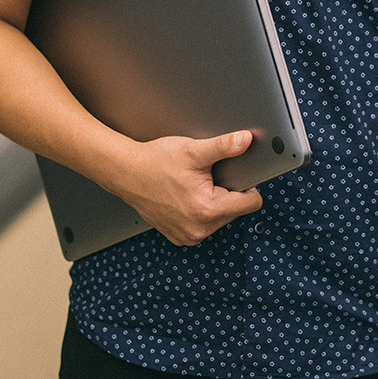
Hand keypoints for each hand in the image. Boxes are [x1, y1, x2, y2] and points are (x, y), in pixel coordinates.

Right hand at [102, 130, 263, 246]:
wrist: (125, 172)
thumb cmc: (155, 162)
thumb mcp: (193, 151)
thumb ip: (224, 146)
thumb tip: (246, 140)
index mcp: (207, 210)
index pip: (251, 203)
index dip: (247, 184)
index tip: (233, 175)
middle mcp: (199, 229)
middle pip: (236, 210)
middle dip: (226, 192)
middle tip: (205, 178)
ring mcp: (188, 236)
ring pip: (220, 218)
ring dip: (213, 202)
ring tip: (192, 186)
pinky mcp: (180, 237)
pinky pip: (204, 224)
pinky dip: (200, 211)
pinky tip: (184, 196)